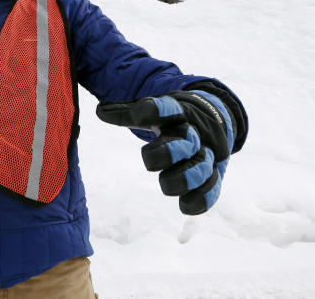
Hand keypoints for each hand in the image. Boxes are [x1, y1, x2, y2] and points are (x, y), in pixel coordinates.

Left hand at [96, 90, 233, 214]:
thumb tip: (99, 111)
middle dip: (168, 153)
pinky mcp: (214, 174)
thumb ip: (125, 113)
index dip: (153, 110)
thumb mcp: (151, 111)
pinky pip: (212, 189)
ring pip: (202, 168)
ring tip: (165, 185)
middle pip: (187, 142)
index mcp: (177, 114)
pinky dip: (200, 200)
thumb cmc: (172, 119)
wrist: (213, 118)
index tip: (138, 116)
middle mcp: (194, 134)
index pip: (167, 108)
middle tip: (148, 160)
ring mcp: (207, 154)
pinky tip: (184, 205)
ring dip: (184, 179)